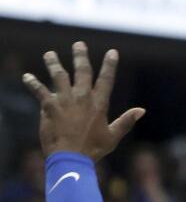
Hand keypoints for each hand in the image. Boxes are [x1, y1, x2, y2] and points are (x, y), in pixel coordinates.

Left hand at [22, 42, 143, 161]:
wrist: (71, 157)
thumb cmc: (93, 149)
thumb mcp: (113, 136)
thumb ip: (126, 121)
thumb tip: (142, 110)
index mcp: (99, 104)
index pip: (106, 80)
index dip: (110, 65)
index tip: (112, 52)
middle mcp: (82, 98)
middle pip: (82, 71)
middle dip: (80, 56)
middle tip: (79, 44)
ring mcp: (65, 100)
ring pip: (59, 76)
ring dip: (54, 63)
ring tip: (50, 54)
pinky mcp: (49, 106)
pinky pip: (39, 90)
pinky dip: (33, 83)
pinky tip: (27, 76)